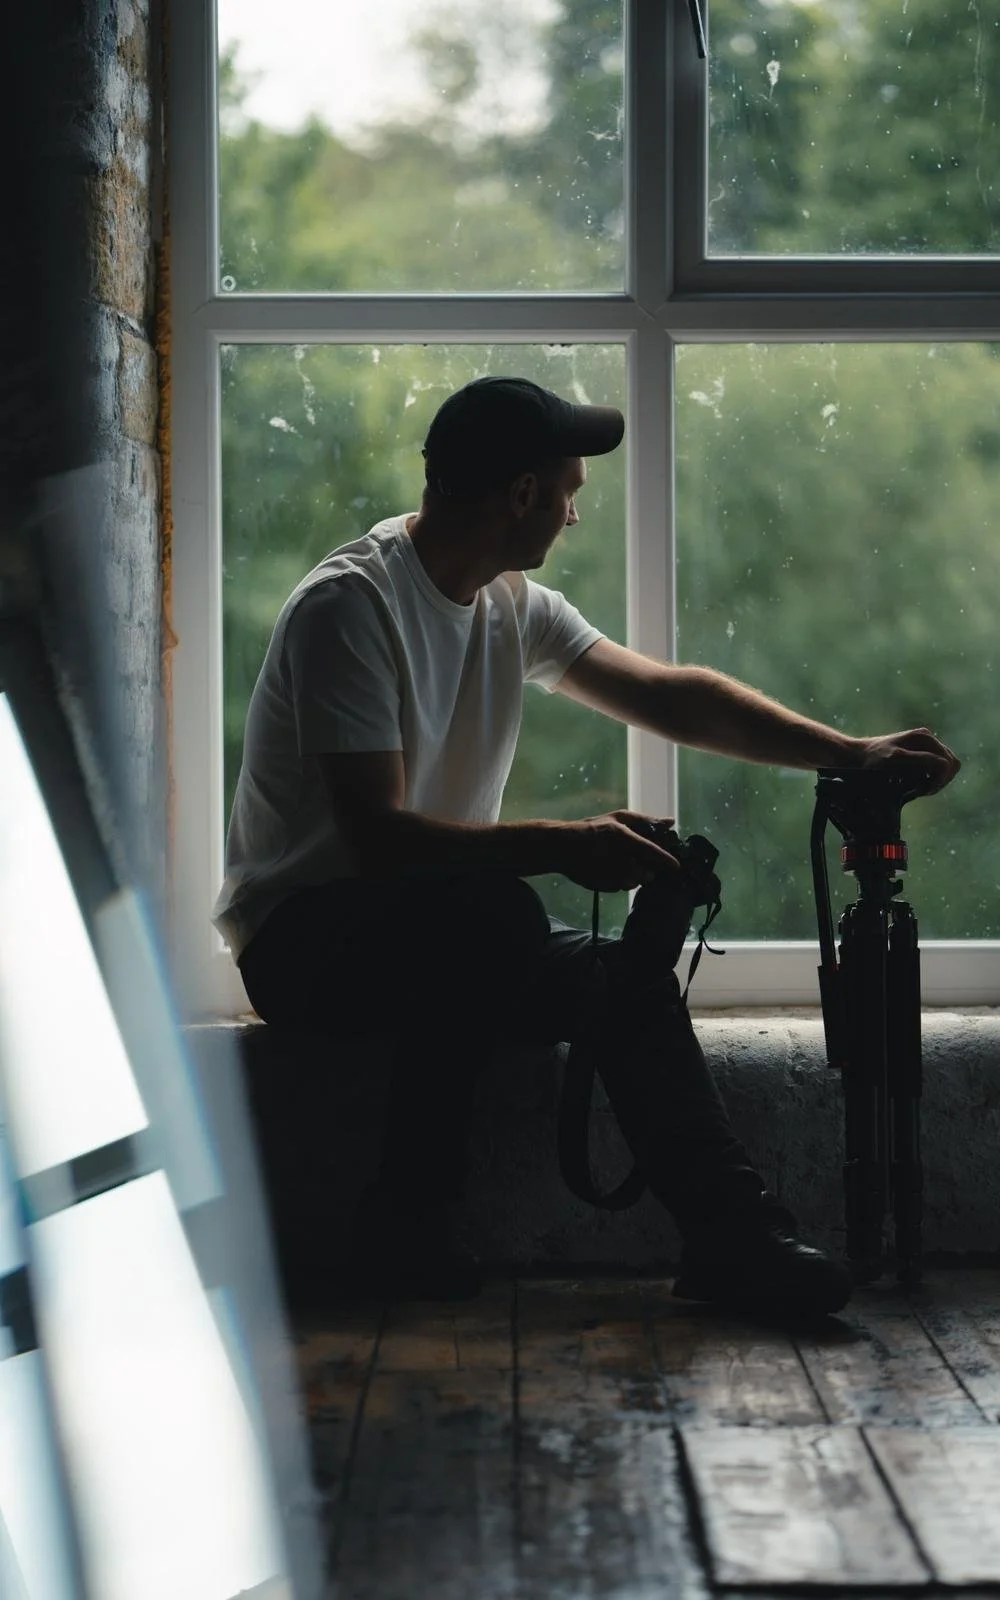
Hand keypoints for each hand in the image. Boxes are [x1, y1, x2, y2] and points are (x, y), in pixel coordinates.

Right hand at [555, 810, 679, 891]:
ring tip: (618, 863)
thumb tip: (671, 822)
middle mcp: (618, 859)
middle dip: (645, 869)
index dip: (667, 861)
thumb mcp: (618, 818)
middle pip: (647, 874)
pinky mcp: (605, 887)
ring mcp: (610, 876)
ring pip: (635, 883)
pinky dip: (620, 881)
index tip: (676, 867)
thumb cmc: (592, 829)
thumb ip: (646, 820)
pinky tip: (609, 870)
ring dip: (632, 876)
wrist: (561, 847)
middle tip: (634, 859)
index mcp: (623, 837)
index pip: (652, 853)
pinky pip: (621, 888)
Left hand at [857, 728, 960, 794]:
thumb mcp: (896, 760)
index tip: (920, 791)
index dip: (937, 782)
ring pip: (948, 768)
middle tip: (919, 790)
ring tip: (916, 788)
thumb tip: (945, 765)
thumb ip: (921, 761)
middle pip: (952, 766)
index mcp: (924, 738)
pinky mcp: (923, 753)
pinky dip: (931, 779)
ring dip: (936, 781)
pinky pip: (939, 768)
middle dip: (939, 781)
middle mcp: (928, 738)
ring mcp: (926, 745)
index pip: (947, 765)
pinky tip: (915, 784)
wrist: (855, 756)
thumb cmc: (872, 760)